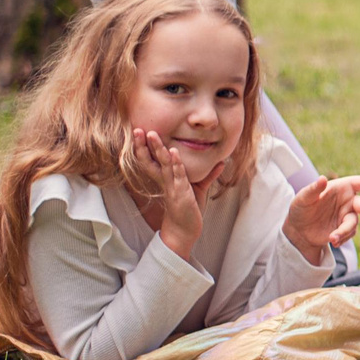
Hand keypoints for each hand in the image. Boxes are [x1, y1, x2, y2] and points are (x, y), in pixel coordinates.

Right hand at [124, 128, 204, 261]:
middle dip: (144, 144)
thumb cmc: (189, 209)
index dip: (146, 146)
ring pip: (162, 164)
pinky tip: (173, 152)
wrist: (185, 230)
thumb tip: (221, 162)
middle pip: (151, 160)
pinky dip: (175, 163)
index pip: (153, 159)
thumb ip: (209, 174)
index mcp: (166, 178)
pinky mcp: (179, 193)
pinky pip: (177, 175)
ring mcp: (171, 187)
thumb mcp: (200, 188)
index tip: (141, 131)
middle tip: (138, 129)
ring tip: (152, 134)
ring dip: (158, 149)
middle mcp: (165, 181)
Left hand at [282, 175, 359, 264]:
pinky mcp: (344, 229)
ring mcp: (347, 216)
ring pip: (354, 225)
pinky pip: (348, 235)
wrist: (297, 230)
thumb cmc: (300, 208)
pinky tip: (331, 240)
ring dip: (345, 232)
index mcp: (342, 187)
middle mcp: (348, 201)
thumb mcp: (303, 198)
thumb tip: (323, 179)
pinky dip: (341, 238)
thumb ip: (313, 189)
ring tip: (332, 238)